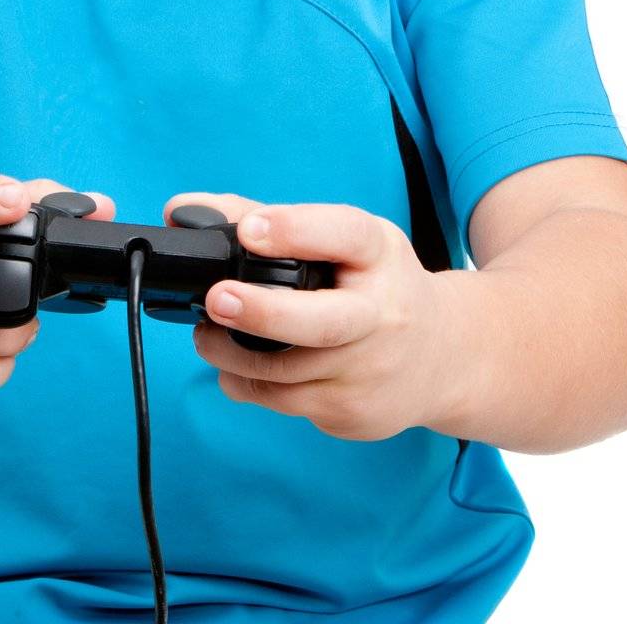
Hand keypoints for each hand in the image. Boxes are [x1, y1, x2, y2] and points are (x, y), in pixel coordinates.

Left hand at [163, 189, 457, 441]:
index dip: (295, 230)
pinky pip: (287, 403)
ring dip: (233, 356)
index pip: (343, 235)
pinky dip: (251, 386)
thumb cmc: (375, 282)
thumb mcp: (343, 238)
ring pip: (289, 374)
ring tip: (205, 335)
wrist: (444, 355)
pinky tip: (235, 370)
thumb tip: (182, 212)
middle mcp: (382, 313)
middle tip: (215, 299)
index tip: (250, 230)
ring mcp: (371, 370)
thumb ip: (268, 220)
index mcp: (378, 252)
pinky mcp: (355, 414)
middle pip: (322, 322)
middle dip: (262, 313)